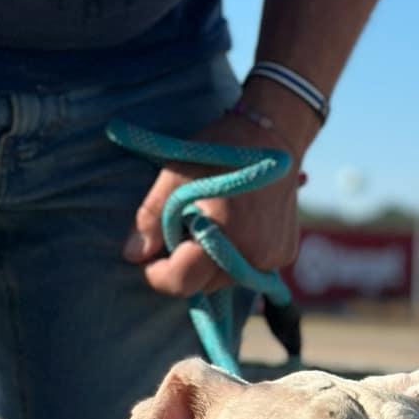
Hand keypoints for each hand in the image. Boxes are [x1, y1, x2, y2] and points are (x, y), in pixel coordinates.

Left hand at [123, 110, 303, 297]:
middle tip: (182, 229)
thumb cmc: (219, 149)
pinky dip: (232, 257)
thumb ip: (151, 219)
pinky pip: (247, 269)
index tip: (148, 258)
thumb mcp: (175, 175)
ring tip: (208, 223)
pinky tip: (232, 226)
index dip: (158, 274)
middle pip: (203, 284)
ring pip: (224, 279)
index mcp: (224, 233)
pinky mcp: (285, 254)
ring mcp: (273, 257)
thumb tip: (133, 255)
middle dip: (184, 265)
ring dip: (208, 262)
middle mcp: (254, 253)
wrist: (273, 134)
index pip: (183, 281)